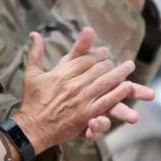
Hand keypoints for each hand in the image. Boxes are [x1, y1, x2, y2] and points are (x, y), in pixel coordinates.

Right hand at [13, 27, 141, 152]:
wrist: (33, 127)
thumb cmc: (32, 100)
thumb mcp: (31, 74)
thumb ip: (36, 52)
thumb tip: (34, 33)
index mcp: (61, 74)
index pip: (85, 59)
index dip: (97, 54)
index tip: (104, 51)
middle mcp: (74, 85)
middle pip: (98, 69)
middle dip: (109, 63)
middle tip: (116, 60)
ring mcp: (82, 100)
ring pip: (106, 82)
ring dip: (120, 73)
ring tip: (129, 66)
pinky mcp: (88, 115)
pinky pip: (107, 101)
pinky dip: (119, 93)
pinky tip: (127, 86)